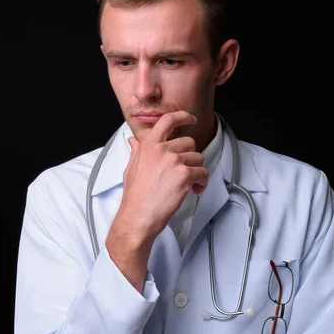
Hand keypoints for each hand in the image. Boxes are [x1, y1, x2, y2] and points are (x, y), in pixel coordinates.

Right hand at [119, 110, 208, 240]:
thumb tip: (133, 140)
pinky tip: (193, 190)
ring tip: (187, 185)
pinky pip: (203, 173)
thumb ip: (136, 151)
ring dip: (196, 171)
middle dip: (189, 157)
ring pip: (198, 158)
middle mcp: (161, 149)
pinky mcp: (184, 175)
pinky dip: (201, 182)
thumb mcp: (131, 167)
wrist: (137, 216)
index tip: (190, 119)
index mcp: (148, 145)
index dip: (182, 117)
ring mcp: (173, 161)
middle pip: (189, 143)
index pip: (167, 120)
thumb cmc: (134, 195)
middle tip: (183, 172)